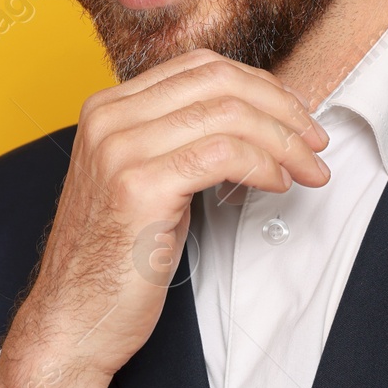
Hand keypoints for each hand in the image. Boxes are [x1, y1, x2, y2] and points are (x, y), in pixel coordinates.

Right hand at [0, 48, 330, 387]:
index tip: (295, 117)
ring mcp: (119, 150)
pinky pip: (223, 154)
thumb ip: (178, 141)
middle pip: (219, 81)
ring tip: (309, 169)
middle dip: (282, 109)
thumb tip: (254, 121)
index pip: (200, 66)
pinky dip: (264, 164)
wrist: (71, 321)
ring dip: (284, 140)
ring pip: (228, 113)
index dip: (260, 86)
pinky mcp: (138, 187)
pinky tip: (278, 184)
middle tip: (315, 143)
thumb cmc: (112, 261)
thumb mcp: (142, 182)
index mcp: (107, 108)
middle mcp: (108, 118)